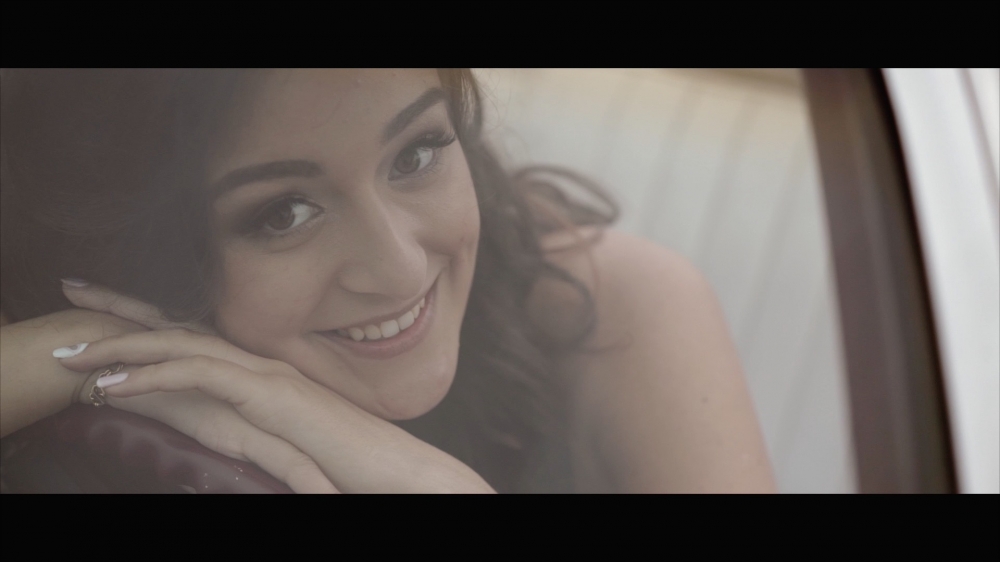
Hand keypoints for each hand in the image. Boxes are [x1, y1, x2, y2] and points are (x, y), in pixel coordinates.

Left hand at [61, 282, 337, 492]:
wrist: (390, 465)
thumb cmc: (344, 455)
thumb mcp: (286, 432)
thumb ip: (253, 416)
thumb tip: (218, 416)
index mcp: (260, 367)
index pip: (194, 332)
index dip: (147, 315)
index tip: (103, 305)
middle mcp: (258, 359)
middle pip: (179, 323)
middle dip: (121, 307)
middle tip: (72, 290)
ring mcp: (263, 372)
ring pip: (181, 343)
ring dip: (121, 345)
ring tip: (72, 353)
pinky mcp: (267, 393)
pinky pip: (199, 375)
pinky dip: (153, 376)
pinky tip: (115, 383)